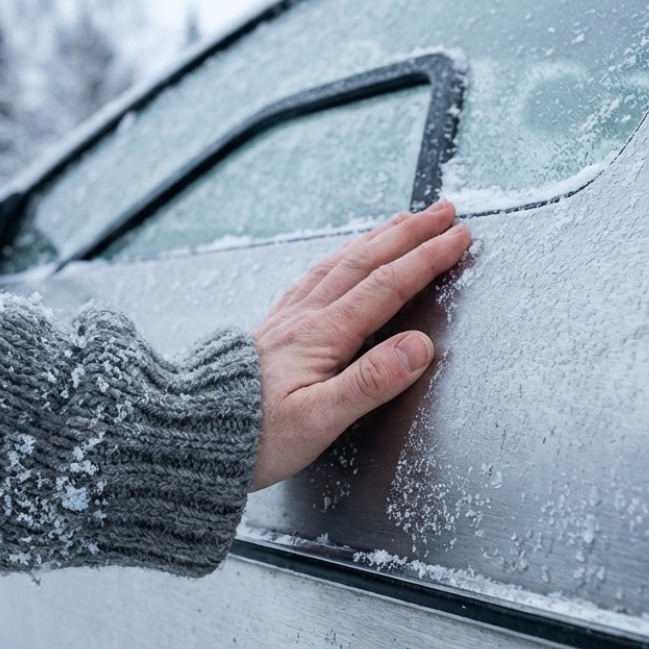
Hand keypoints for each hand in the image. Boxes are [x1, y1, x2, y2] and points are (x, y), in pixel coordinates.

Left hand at [251, 200, 471, 490]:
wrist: (190, 435)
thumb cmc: (254, 436)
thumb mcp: (321, 419)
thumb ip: (372, 381)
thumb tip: (419, 348)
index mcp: (322, 335)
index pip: (387, 286)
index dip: (426, 259)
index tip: (458, 237)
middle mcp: (304, 317)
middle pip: (365, 261)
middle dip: (409, 234)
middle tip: (442, 211)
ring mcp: (286, 319)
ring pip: (338, 263)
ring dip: (375, 239)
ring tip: (401, 221)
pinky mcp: (272, 330)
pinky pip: (313, 277)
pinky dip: (338, 258)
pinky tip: (339, 259)